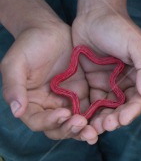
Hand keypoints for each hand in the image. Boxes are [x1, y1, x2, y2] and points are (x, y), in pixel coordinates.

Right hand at [1, 21, 98, 143]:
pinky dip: (97, 118)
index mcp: (29, 103)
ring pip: (76, 123)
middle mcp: (48, 107)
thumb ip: (14, 87)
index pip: (38, 121)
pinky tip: (106, 118)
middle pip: (58, 128)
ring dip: (84, 129)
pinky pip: (90, 111)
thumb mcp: (15, 63)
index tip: (64, 113)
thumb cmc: (29, 45)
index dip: (50, 121)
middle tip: (82, 123)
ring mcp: (67, 101)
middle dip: (70, 129)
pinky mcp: (83, 94)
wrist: (50, 30)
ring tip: (94, 130)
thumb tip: (16, 111)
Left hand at [72, 9, 140, 133]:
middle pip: (124, 108)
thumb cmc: (118, 27)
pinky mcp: (93, 84)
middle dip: (116, 119)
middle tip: (104, 126)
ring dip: (102, 120)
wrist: (93, 14)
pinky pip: (92, 102)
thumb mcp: (137, 45)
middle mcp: (128, 83)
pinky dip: (89, 113)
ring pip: (108, 109)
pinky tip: (81, 119)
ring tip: (92, 127)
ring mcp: (110, 84)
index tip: (122, 119)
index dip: (133, 111)